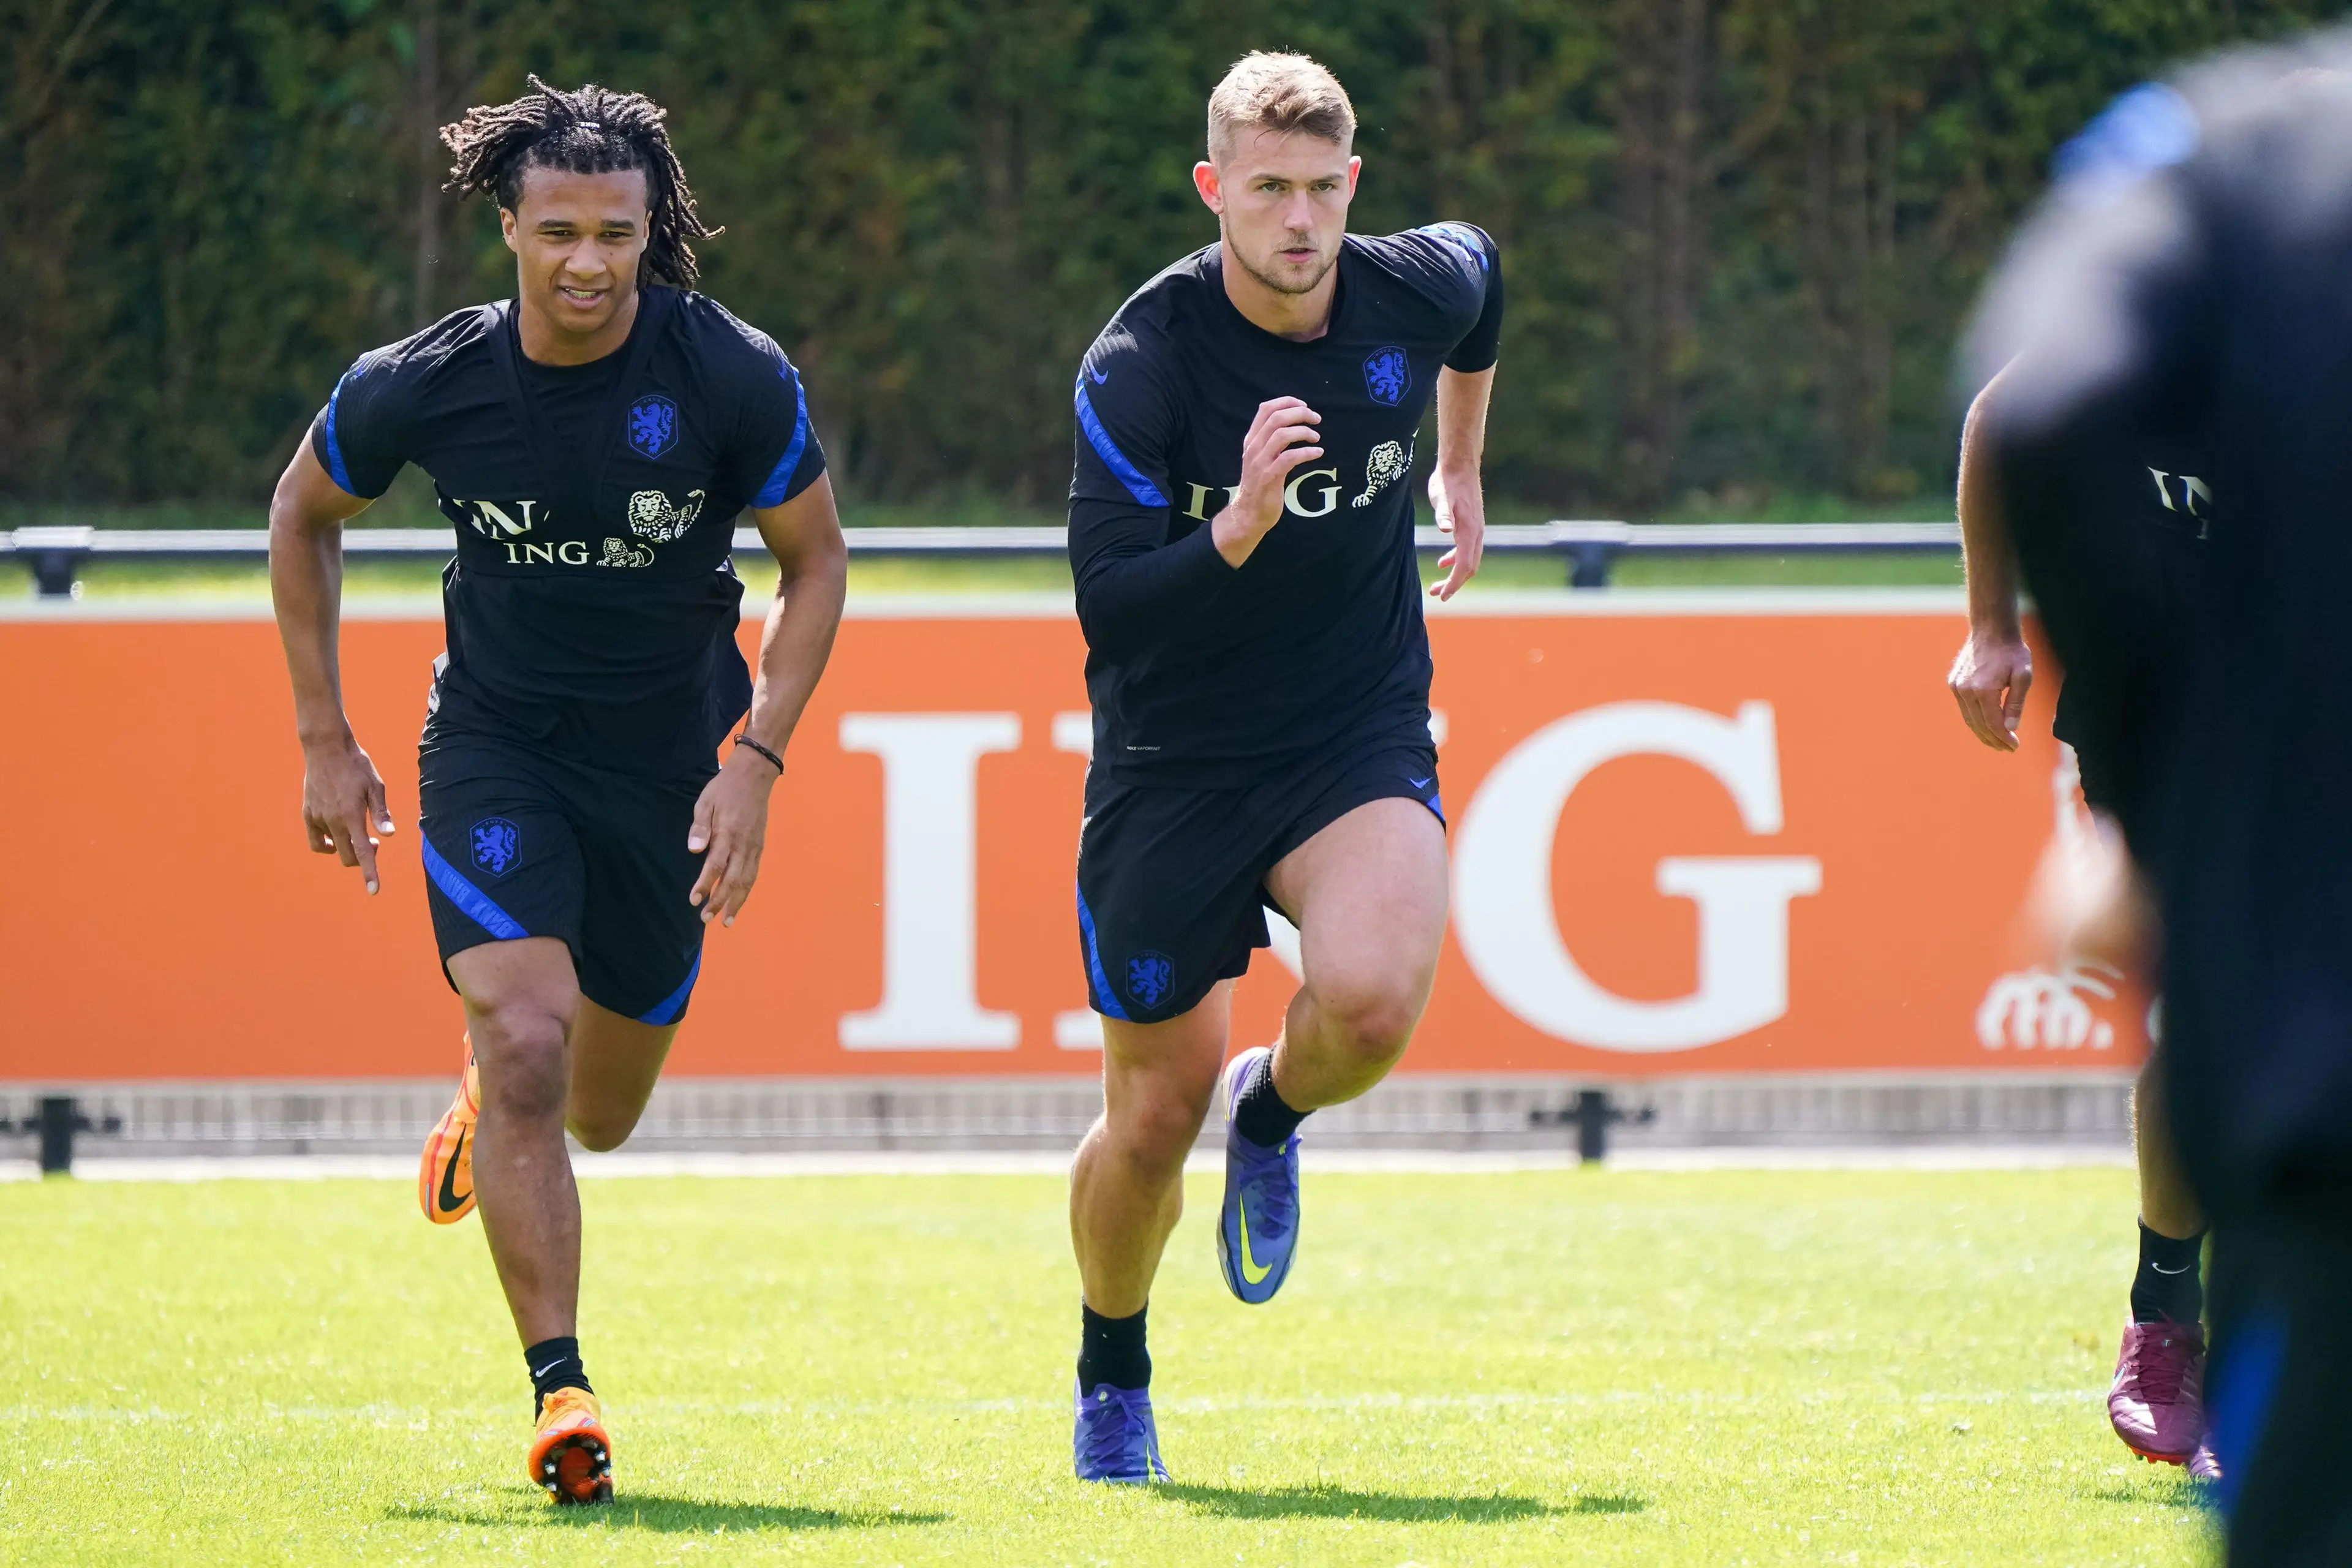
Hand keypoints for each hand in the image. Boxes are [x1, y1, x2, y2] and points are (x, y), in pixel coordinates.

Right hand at [300, 733, 393, 894]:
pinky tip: (336, 836)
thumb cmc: (356, 765)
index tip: (373, 891)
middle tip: (372, 842)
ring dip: (346, 848)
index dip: (369, 874)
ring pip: (332, 849)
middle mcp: (332, 821)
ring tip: (356, 833)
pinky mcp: (307, 814)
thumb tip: (389, 835)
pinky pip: (315, 840)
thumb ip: (381, 813)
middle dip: (362, 858)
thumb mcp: (376, 786)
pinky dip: (326, 844)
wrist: (326, 748)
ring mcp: (317, 818)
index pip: (362, 852)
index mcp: (352, 816)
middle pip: (347, 856)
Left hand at [687, 746, 779, 925]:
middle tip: (706, 919)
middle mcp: (743, 845)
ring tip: (726, 920)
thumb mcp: (705, 802)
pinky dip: (746, 890)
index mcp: (727, 834)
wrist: (754, 776)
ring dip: (736, 903)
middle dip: (719, 902)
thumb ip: (700, 827)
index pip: (715, 866)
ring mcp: (754, 847)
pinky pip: (754, 874)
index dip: (705, 885)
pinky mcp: (760, 847)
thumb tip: (694, 850)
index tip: (694, 900)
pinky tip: (739, 900)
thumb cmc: (724, 789)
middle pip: (732, 880)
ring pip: (747, 881)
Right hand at [1211, 397, 1322, 566]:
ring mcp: (1260, 462)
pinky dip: (1307, 453)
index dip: (1287, 402)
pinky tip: (1318, 454)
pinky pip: (1289, 457)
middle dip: (1300, 414)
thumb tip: (1292, 424)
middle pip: (1276, 418)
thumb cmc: (1259, 485)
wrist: (1248, 514)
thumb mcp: (1260, 458)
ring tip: (1317, 437)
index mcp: (1251, 440)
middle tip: (1316, 419)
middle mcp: (1253, 448)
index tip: (1304, 406)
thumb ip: (1270, 441)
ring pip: (1282, 434)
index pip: (1266, 409)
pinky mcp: (1269, 477)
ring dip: (1304, 432)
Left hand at [1426, 464, 1485, 599]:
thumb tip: (1445, 530)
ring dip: (1454, 574)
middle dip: (1454, 584)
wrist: (1460, 466)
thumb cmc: (1448, 482)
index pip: (1464, 565)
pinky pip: (1467, 550)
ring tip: (1436, 585)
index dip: (1454, 582)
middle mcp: (1476, 533)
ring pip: (1469, 560)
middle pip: (1469, 567)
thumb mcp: (1440, 497)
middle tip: (1436, 594)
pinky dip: (1455, 560)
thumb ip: (1443, 514)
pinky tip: (1442, 562)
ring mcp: (1475, 530)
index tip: (1442, 595)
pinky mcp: (1471, 526)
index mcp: (1470, 531)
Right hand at [1947, 628, 2033, 750]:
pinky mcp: (1954, 683)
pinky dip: (1974, 720)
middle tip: (2007, 749)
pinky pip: (1964, 709)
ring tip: (1996, 742)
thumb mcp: (2023, 676)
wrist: (1991, 630)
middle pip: (1979, 725)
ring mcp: (1957, 687)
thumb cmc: (2012, 651)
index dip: (2004, 738)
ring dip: (1982, 733)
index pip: (1993, 724)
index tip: (2015, 746)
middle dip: (1994, 740)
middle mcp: (1966, 691)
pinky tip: (1985, 724)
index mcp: (1984, 690)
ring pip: (1969, 719)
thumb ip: (2016, 703)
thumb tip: (2010, 728)